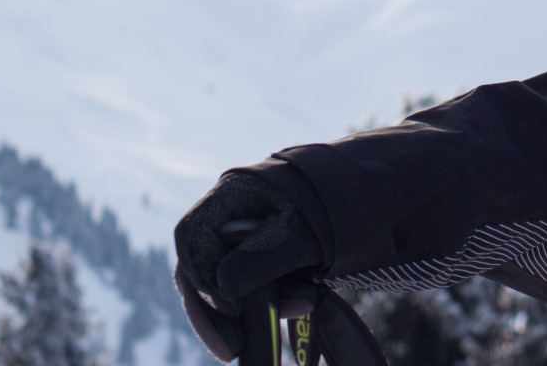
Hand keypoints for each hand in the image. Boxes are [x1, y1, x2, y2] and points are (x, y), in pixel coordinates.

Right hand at [173, 173, 323, 360]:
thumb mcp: (299, 233)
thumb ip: (263, 256)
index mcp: (228, 195)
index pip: (192, 235)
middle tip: (229, 350)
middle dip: (213, 313)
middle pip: (200, 267)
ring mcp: (237, 241)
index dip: (202, 275)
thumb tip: (224, 288)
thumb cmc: (325, 208)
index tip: (230, 310)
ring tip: (253, 345)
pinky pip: (245, 289)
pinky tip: (291, 313)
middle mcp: (224, 217)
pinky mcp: (254, 262)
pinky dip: (261, 307)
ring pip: (221, 283)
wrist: (354, 201)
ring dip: (237, 317)